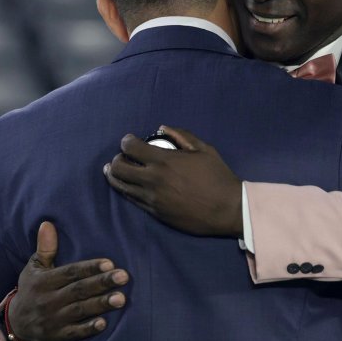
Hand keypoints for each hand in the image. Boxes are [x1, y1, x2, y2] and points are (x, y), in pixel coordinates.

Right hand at [7, 222, 129, 340]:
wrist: (16, 325)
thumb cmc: (32, 290)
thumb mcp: (34, 269)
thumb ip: (45, 248)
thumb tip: (47, 223)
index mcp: (44, 281)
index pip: (70, 272)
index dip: (89, 267)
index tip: (109, 262)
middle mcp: (48, 300)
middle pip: (79, 290)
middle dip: (102, 283)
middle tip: (123, 277)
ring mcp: (53, 319)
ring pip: (79, 310)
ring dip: (100, 304)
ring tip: (121, 298)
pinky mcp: (57, 337)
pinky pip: (74, 333)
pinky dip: (88, 329)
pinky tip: (104, 323)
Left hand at [104, 126, 243, 236]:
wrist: (227, 210)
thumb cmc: (218, 177)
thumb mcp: (204, 149)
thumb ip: (181, 135)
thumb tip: (162, 128)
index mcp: (164, 161)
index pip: (131, 148)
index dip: (126, 141)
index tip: (130, 140)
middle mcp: (153, 180)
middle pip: (119, 168)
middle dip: (117, 159)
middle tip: (123, 156)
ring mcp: (151, 198)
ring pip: (120, 186)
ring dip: (114, 175)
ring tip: (115, 170)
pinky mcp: (154, 212)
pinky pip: (131, 200)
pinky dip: (125, 190)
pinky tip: (127, 185)